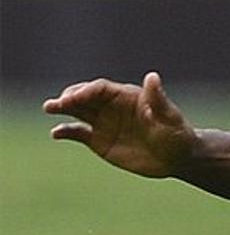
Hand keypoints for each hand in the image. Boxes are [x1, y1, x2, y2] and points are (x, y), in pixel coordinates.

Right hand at [45, 72, 195, 178]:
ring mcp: (105, 123)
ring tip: (49, 108)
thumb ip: (157, 99)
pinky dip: (66, 131)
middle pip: (86, 97)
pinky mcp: (99, 141)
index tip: (73, 98)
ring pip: (79, 111)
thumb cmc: (176, 134)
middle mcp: (113, 107)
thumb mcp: (168, 117)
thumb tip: (151, 76)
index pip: (102, 89)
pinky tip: (56, 133)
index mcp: (129, 96)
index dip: (86, 91)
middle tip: (55, 104)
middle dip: (70, 97)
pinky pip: (78, 133)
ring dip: (63, 109)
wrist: (176, 158)